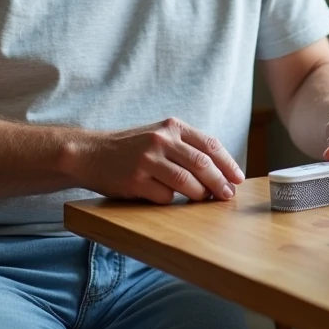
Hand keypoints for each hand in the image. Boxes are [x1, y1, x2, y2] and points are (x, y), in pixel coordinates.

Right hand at [74, 117, 244, 204]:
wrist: (90, 153)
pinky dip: (170, 201)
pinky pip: (164, 197)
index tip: (238, 179)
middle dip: (220, 183)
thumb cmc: (131, 148)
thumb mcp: (159, 136)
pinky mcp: (135, 180)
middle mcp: (161, 140)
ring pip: (187, 182)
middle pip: (202, 164)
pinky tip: (166, 198)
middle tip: (228, 196)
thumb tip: (220, 172)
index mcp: (172, 126)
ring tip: (204, 199)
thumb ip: (186, 147)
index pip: (210, 144)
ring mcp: (147, 160)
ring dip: (200, 195)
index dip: (228, 163)